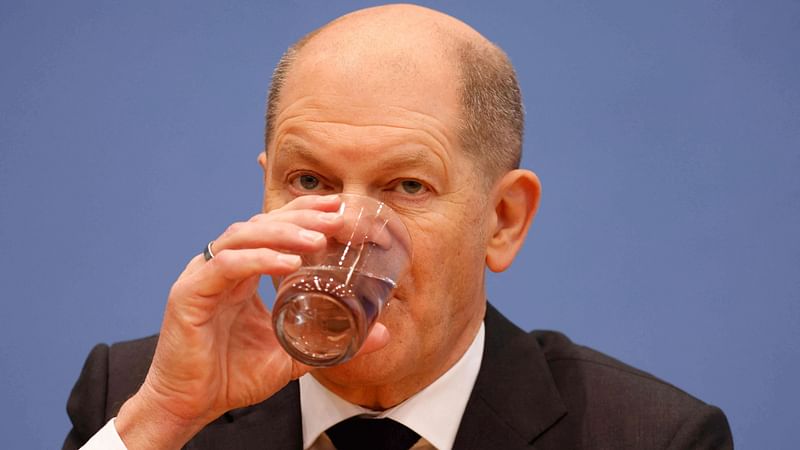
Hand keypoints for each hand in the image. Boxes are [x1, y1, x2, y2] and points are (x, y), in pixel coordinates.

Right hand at [115, 195, 389, 448]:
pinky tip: (287, 263)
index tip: (340, 207)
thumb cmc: (232, 376)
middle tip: (338, 216)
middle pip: (262, 223)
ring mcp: (203, 276)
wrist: (189, 406)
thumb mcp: (293, 354)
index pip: (274, 228)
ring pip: (243, 236)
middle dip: (302, 216)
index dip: (305, 212)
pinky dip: (257, 259)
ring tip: (318, 238)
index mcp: (243, 273)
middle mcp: (222, 267)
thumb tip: (383, 333)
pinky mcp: (189, 294)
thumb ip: (333, 342)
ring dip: (283, 232)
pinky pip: (225, 266)